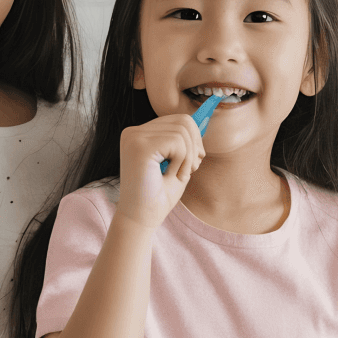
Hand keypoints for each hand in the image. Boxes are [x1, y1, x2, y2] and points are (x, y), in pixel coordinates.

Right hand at [117, 114, 204, 229]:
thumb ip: (185, 142)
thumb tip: (203, 117)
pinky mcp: (139, 146)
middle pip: (183, 121)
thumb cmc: (158, 196)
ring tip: (178, 175)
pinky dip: (182, 161)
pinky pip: (177, 142)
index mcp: (139, 134)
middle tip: (190, 169)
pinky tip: (170, 175)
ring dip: (188, 157)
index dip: (194, 139)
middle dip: (195, 147)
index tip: (195, 161)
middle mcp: (133, 132)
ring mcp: (134, 138)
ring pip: (182, 131)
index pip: (177, 120)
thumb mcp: (176, 163)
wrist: (141, 220)